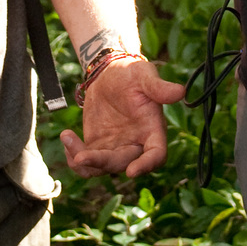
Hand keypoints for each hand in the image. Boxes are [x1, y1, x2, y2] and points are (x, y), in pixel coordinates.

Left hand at [59, 57, 186, 178]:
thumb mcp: (144, 75)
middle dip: (102, 162)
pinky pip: (86, 162)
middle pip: (123, 163)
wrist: (109, 73)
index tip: (131, 172)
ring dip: (84, 162)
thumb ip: (159, 87)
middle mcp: (135, 144)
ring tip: (68, 138)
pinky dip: (73, 157)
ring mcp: (115, 148)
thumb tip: (180, 92)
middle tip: (81, 156)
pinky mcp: (97, 146)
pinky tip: (66, 137)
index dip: (147, 165)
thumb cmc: (131, 73)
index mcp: (152, 130)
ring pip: (101, 167)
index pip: (156, 155)